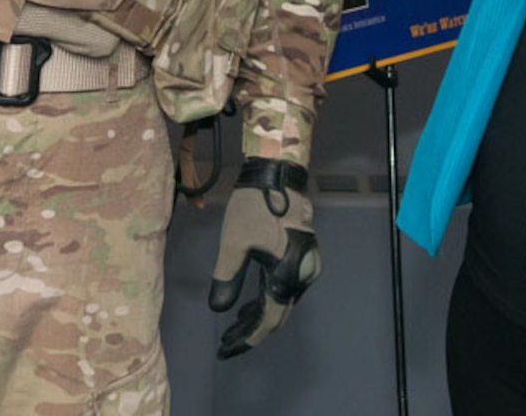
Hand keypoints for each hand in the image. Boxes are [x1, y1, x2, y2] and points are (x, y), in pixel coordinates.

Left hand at [207, 158, 321, 358]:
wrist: (279, 175)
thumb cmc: (254, 206)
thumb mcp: (233, 242)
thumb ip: (227, 278)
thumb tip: (218, 309)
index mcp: (286, 274)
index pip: (267, 320)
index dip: (246, 338)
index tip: (225, 350)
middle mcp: (302, 276)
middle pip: (276, 314)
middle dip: (250, 330)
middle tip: (225, 341)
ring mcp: (306, 267)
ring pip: (281, 302)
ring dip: (258, 315)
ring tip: (232, 326)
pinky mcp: (304, 258)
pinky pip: (285, 288)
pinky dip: (267, 298)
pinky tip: (249, 304)